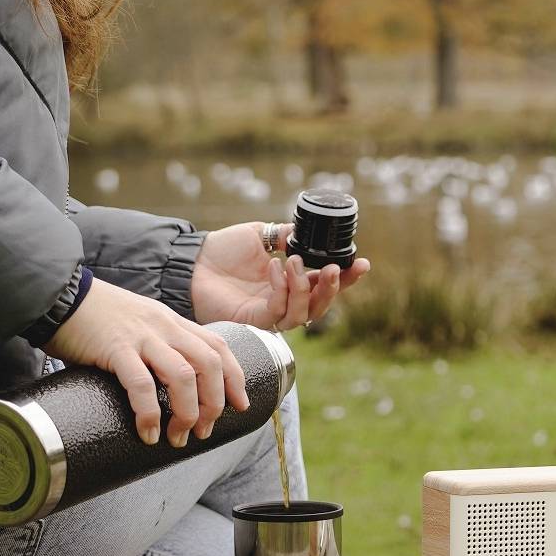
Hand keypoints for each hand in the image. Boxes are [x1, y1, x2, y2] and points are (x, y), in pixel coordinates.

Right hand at [44, 279, 248, 446]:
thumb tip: (171, 385)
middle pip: (209, 364)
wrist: (60, 295)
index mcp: (174, 322)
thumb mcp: (141, 323)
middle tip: (204, 430)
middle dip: (214, 402)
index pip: (219, 347)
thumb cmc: (98, 317)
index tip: (241, 404)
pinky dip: (149, 413)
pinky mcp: (115, 349)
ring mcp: (142, 337)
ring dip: (187, 412)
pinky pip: (141, 384)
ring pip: (183, 376)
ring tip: (178, 437)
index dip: (235, 377)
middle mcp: (165, 327)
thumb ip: (159, 345)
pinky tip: (148, 433)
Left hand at [190, 221, 369, 331]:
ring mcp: (270, 314)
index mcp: (291, 281)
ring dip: (305, 288)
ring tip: (296, 262)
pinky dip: (282, 289)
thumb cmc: (223, 249)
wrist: (193, 260)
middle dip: (335, 288)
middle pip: (321, 305)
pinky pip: (277, 311)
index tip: (362, 263)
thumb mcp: (262, 234)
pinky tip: (276, 267)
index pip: (325, 284)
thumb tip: (309, 233)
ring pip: (303, 314)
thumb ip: (287, 236)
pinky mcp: (254, 321)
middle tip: (336, 269)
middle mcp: (284, 301)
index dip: (347, 277)